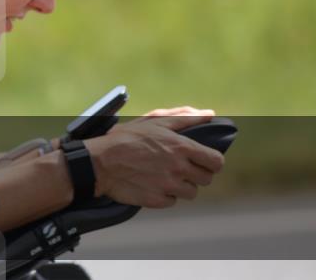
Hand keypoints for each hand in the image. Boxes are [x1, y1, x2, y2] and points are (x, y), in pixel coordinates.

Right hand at [83, 110, 224, 207]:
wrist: (99, 162)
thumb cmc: (126, 138)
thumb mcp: (154, 121)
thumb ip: (185, 117)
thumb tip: (210, 114)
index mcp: (181, 147)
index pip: (216, 162)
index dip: (212, 161)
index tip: (203, 160)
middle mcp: (179, 168)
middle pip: (206, 179)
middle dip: (196, 173)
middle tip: (179, 166)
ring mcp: (169, 187)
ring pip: (191, 192)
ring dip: (181, 185)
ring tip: (163, 174)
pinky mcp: (158, 201)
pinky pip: (172, 201)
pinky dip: (165, 194)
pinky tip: (152, 183)